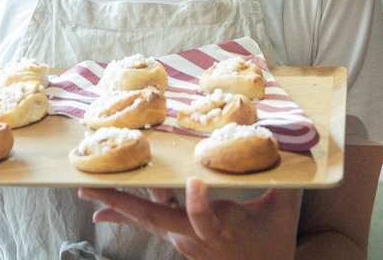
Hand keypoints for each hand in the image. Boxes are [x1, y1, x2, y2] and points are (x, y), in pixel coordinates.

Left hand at [78, 177, 302, 259]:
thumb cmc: (273, 243)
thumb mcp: (284, 212)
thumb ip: (287, 178)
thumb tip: (295, 139)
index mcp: (224, 228)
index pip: (205, 217)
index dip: (198, 203)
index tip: (195, 181)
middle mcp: (195, 236)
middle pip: (157, 218)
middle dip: (125, 203)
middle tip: (93, 190)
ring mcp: (182, 240)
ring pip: (149, 217)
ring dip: (119, 205)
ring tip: (87, 193)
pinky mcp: (177, 239)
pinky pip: (149, 222)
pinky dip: (125, 213)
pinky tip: (99, 211)